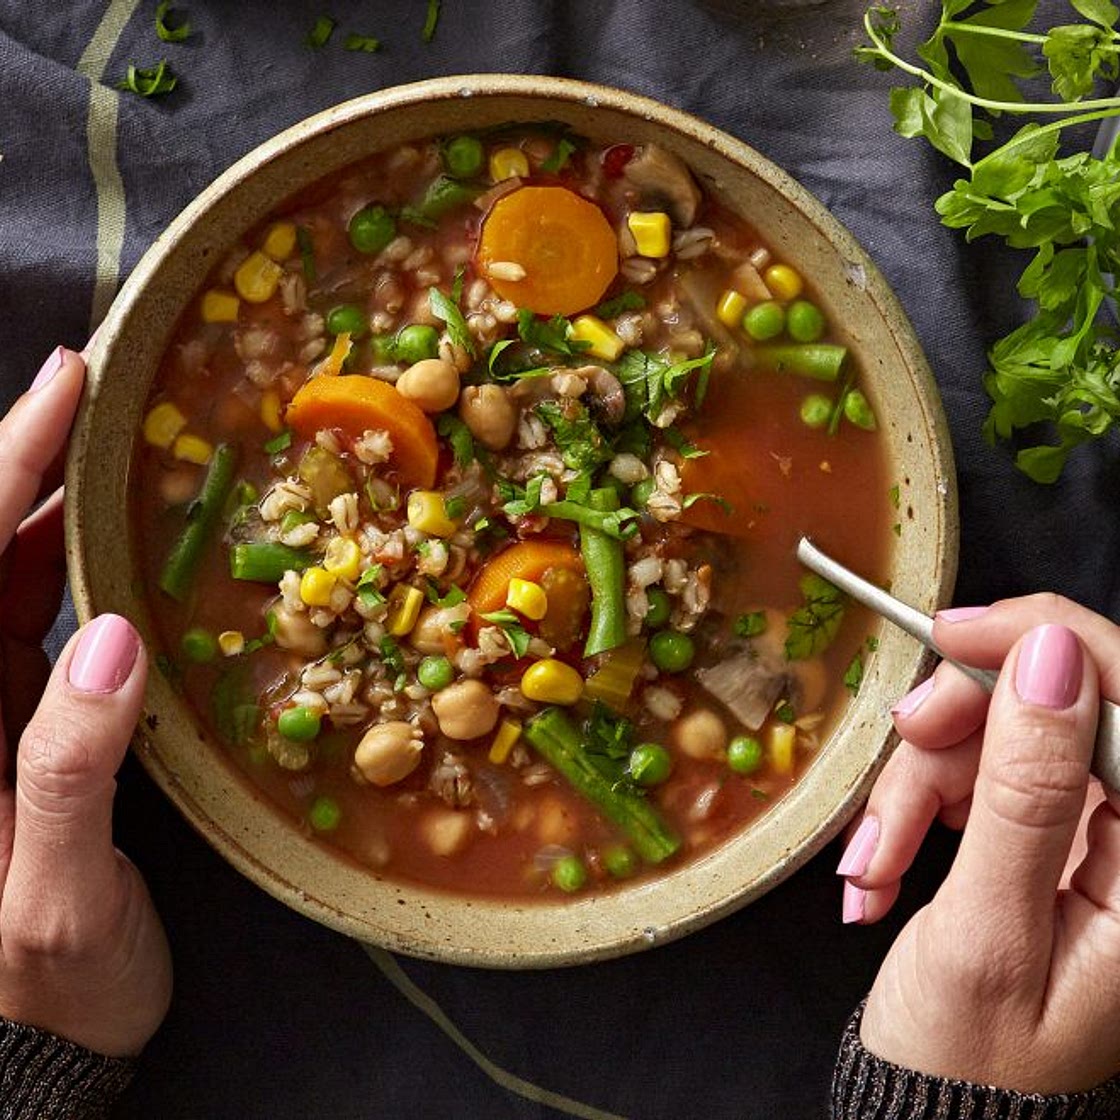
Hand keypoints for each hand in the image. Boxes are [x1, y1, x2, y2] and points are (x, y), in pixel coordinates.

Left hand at [0, 347, 170, 1056]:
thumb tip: (113, 638)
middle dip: (18, 459)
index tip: (59, 388)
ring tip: (105, 437)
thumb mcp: (51, 898)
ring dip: (49, 501)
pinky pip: (38, 619)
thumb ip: (68, 771)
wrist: (46, 1040)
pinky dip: (72, 564)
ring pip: (1, 575)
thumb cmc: (42, 986)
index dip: (4, 469)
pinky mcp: (22, 722)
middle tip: (85, 382)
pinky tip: (109, 532)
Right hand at [838, 595, 1119, 1093]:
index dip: (1048, 643)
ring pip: (999, 737)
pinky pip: (976, 774)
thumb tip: (1051, 660)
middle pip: (1054, 707)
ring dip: (920, 783)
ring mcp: (1088, 835)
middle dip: (960, 727)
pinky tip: (886, 861)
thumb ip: (1026, 794)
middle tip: (899, 751)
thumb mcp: (988, 931)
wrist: (932, 1118)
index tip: (954, 633)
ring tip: (876, 860)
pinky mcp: (1040, 835)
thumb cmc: (968, 1061)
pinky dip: (919, 806)